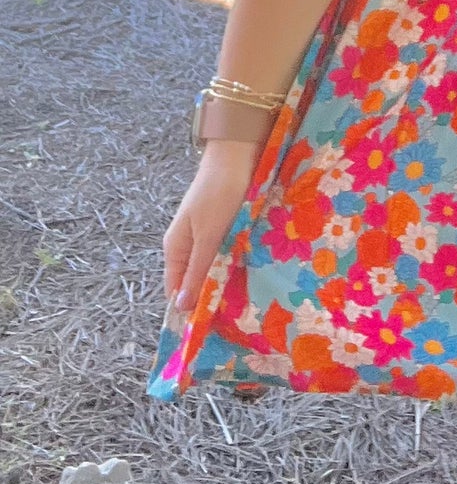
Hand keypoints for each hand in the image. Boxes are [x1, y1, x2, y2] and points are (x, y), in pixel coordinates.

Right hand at [162, 139, 264, 315]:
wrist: (238, 153)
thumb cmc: (219, 194)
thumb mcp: (208, 236)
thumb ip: (197, 270)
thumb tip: (181, 307)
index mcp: (176, 249)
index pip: (176, 291)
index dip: (190, 310)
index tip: (209, 331)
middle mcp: (189, 245)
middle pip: (197, 281)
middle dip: (213, 296)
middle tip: (235, 318)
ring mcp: (209, 235)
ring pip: (216, 268)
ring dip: (228, 279)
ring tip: (248, 301)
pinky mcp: (228, 227)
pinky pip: (229, 253)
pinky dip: (238, 262)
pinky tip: (254, 273)